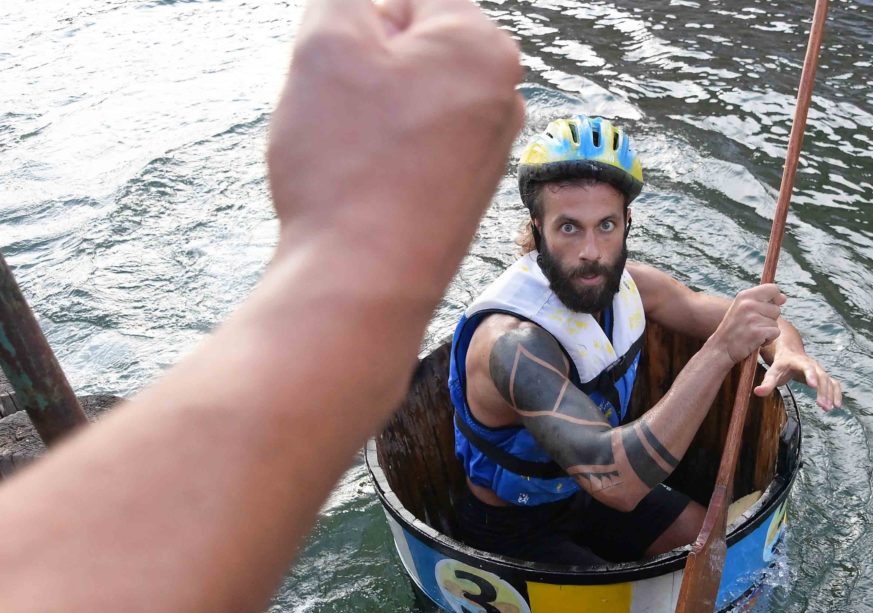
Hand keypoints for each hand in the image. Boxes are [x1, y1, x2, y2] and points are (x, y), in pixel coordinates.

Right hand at [267, 0, 524, 295]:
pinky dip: (385, 152)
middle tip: (338, 111)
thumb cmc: (347, 162)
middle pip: (412, 47)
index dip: (354, 25)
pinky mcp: (469, 190)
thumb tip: (361, 9)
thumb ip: (343, 0)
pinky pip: (417, 146)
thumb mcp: (326, 44)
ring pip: (410, 98)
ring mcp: (491, 147)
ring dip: (370, 110)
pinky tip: (363, 182)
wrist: (364, 283)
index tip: (335, 69)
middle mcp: (504, 95)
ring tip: (348, 151)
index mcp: (484, 46)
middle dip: (365, 65)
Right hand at [706, 284, 786, 364]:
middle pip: (776, 309)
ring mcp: (752, 318)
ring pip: (776, 322)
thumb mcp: (743, 309)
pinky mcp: (757, 332)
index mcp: (744, 296)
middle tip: (752, 326)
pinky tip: (756, 341)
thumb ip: (763, 301)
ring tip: (753, 334)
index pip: (772, 289)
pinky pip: (775, 333)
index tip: (767, 308)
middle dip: (769, 319)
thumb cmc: (734, 329)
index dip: (774, 299)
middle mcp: (748, 304)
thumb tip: (784, 298)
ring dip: (768, 330)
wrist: (721, 349)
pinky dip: (769, 339)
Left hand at [754, 350, 842, 410]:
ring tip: (829, 409)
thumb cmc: (780, 365)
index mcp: (798, 361)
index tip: (813, 385)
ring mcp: (819, 370)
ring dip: (831, 394)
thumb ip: (766, 383)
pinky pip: (834, 383)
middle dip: (823, 391)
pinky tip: (837, 405)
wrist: (790, 353)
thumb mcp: (772, 372)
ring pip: (829, 381)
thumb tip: (757, 392)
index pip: (806, 366)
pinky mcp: (824, 376)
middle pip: (821, 376)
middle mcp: (812, 364)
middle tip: (823, 406)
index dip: (810, 375)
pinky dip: (837, 393)